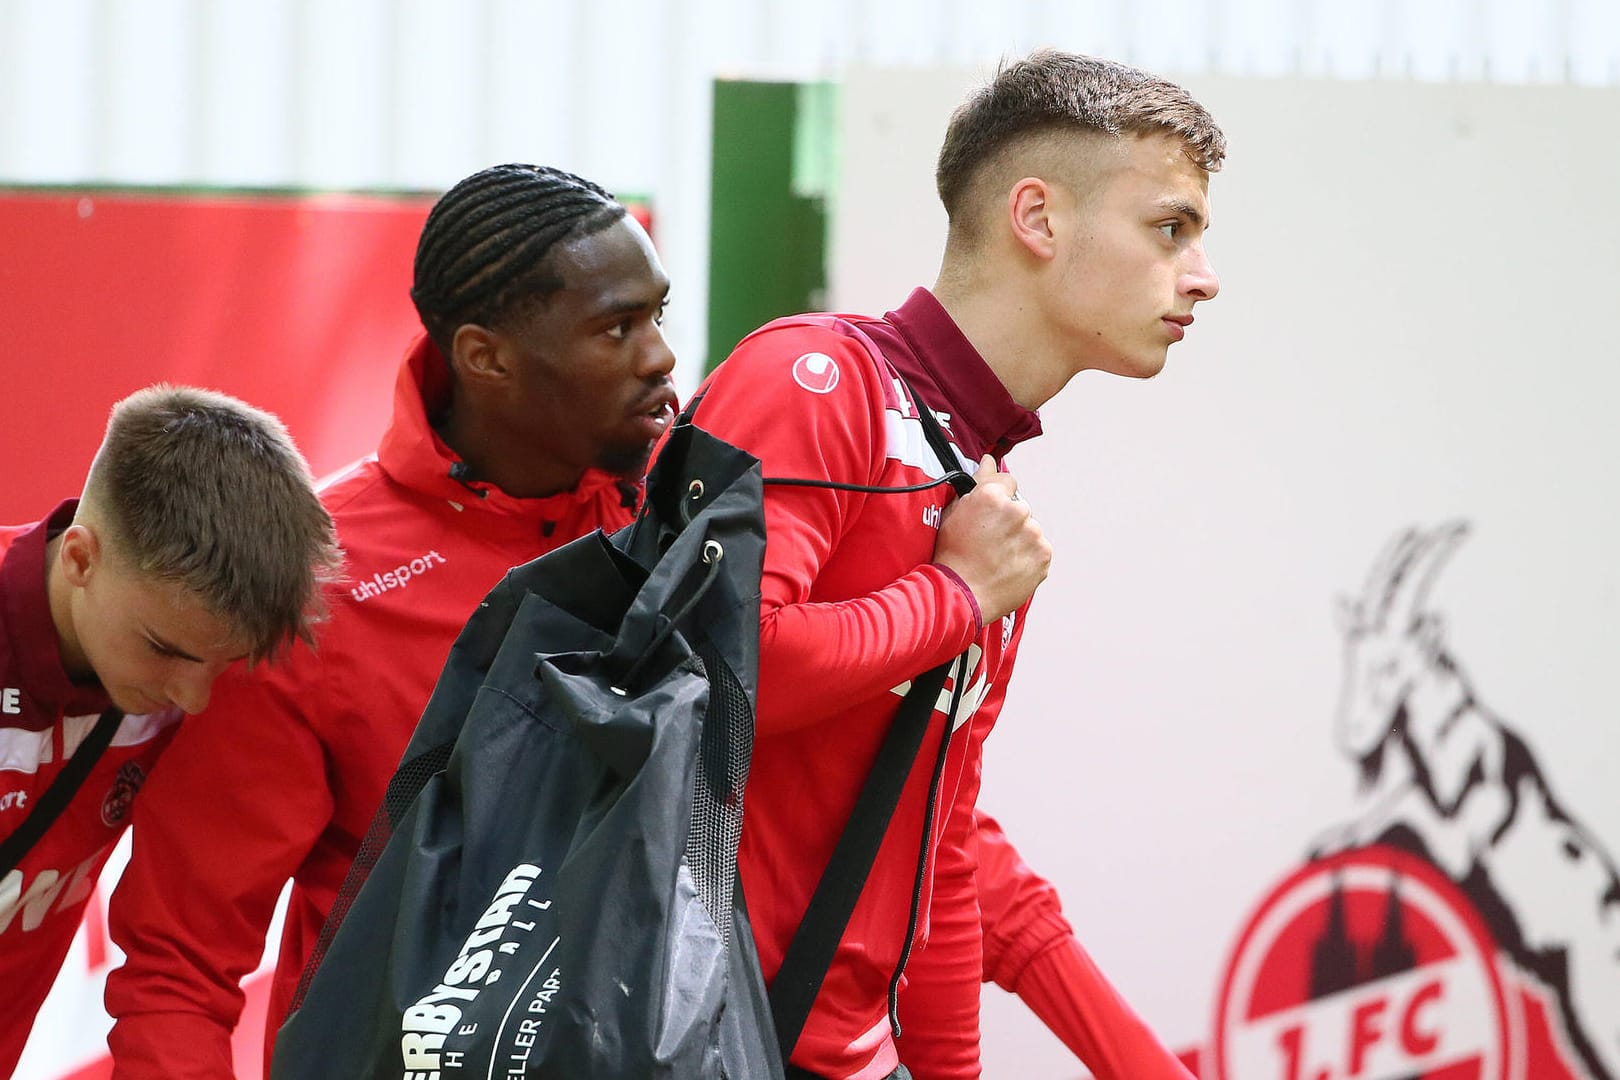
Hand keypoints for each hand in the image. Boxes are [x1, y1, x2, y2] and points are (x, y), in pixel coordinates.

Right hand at [932, 455, 1050, 623]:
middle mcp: (1017, 511)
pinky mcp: (1043, 555)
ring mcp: (1033, 534)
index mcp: (992, 495)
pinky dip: (1027, 556)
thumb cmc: (953, 555)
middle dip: (1008, 521)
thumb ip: (977, 483)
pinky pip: (1038, 549)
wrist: (961, 594)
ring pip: (1030, 529)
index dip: (997, 499)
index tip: (990, 514)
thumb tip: (989, 461)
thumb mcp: (955, 513)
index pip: (1007, 482)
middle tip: (989, 541)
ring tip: (997, 557)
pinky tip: (1008, 566)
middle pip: (1019, 508)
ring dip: (1019, 539)